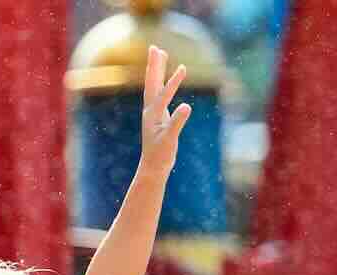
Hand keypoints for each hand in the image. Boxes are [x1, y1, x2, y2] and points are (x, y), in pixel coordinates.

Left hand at [141, 45, 192, 172]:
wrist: (153, 166)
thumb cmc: (160, 154)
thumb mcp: (170, 139)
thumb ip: (177, 122)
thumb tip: (186, 106)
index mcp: (152, 115)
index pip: (163, 95)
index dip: (173, 82)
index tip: (183, 68)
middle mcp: (150, 110)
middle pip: (151, 83)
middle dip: (154, 65)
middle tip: (155, 47)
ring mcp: (153, 111)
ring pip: (154, 86)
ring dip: (157, 69)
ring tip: (160, 53)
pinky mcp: (157, 115)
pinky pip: (160, 93)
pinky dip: (164, 82)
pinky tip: (165, 78)